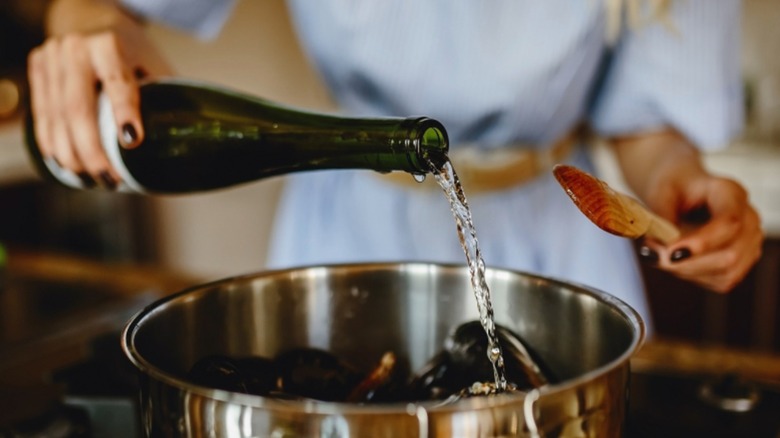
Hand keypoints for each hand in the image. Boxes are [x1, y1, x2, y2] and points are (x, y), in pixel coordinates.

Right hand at [26, 0, 170, 187]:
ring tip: (91, 180)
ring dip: (71, 156)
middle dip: (93, 151)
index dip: (124, 113)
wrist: (90, 20)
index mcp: (110, 44)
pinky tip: (67, 165)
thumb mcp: (153, 63)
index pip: (118, 83)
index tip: (133, 141)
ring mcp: (52, 58)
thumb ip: (165, 96)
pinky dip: (53, 144)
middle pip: (78, 109)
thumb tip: (188, 140)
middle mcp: (76, 49)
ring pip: (56, 117)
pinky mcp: (38, 69)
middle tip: (110, 180)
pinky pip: (42, 115)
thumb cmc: (132, 51)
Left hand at [641, 173, 762, 291]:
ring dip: (687, 271)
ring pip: (726, 273)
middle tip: (652, 256)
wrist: (683, 189)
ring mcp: (749, 242)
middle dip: (688, 263)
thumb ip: (661, 217)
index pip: (728, 223)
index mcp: (730, 193)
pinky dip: (693, 276)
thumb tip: (659, 245)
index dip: (702, 243)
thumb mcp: (660, 192)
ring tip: (659, 256)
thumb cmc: (673, 187)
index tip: (670, 254)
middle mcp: (748, 218)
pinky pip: (720, 281)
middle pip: (730, 255)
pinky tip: (675, 261)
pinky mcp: (741, 261)